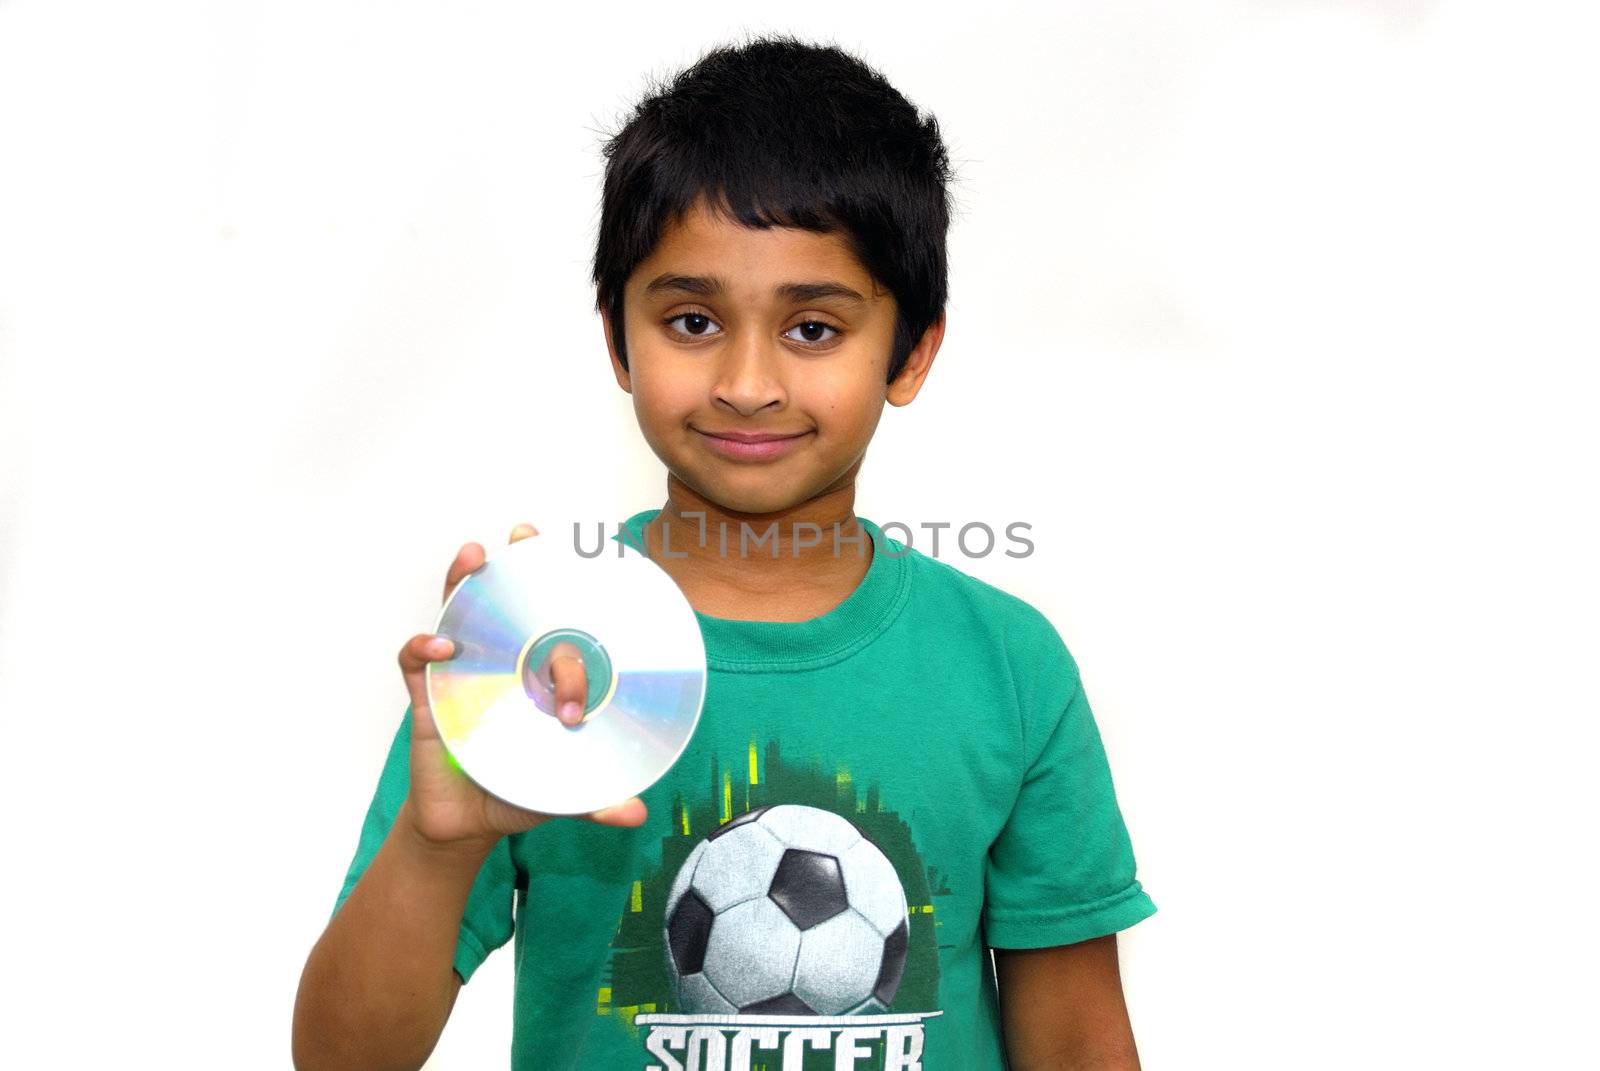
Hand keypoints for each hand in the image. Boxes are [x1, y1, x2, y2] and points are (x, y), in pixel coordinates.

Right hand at [396, 523, 647, 850]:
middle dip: (512, 563)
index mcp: (536, 674)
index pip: (548, 620)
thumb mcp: (564, 791)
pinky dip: (424, 646)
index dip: (559, 588)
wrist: (466, 825)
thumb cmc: (517, 790)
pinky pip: (415, 662)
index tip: (580, 558)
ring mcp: (461, 674)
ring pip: (456, 613)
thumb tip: (637, 814)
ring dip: (461, 581)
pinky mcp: (427, 697)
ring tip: (474, 557)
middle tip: (524, 536)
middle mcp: (500, 663)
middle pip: (501, 600)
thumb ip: (598, 799)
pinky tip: (442, 645)